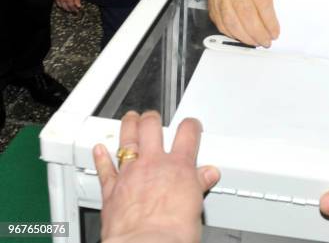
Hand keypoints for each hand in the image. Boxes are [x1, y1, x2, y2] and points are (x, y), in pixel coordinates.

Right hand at [53, 0, 81, 12]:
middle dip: (69, 10)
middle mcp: (62, 0)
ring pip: (60, 5)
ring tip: (67, 8)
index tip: (77, 11)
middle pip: (65, 7)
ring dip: (64, 8)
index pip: (71, 7)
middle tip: (72, 11)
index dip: (74, 10)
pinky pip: (56, 2)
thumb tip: (78, 6)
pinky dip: (59, 4)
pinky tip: (61, 4)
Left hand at [94, 111, 219, 242]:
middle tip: (153, 117)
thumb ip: (200, 184)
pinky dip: (101, 157)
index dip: (191, 125)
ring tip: (130, 119)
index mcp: (179, 166)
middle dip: (152, 118)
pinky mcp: (111, 189)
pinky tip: (99, 149)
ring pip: (127, 140)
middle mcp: (154, 163)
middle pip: (152, 127)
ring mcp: (131, 173)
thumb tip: (209, 175)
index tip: (191, 125)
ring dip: (128, 126)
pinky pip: (104, 168)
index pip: (188, 133)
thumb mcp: (196, 205)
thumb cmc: (173, 232)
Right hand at [198, 0, 279, 46]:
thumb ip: (270, 0)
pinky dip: (235, 35)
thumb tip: (273, 24)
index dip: (269, 21)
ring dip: (247, 37)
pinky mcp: (212, 8)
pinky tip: (244, 38)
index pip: (262, 2)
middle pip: (246, 14)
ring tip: (257, 42)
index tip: (275, 32)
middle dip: (258, 32)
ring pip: (233, 23)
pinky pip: (223, 26)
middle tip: (266, 41)